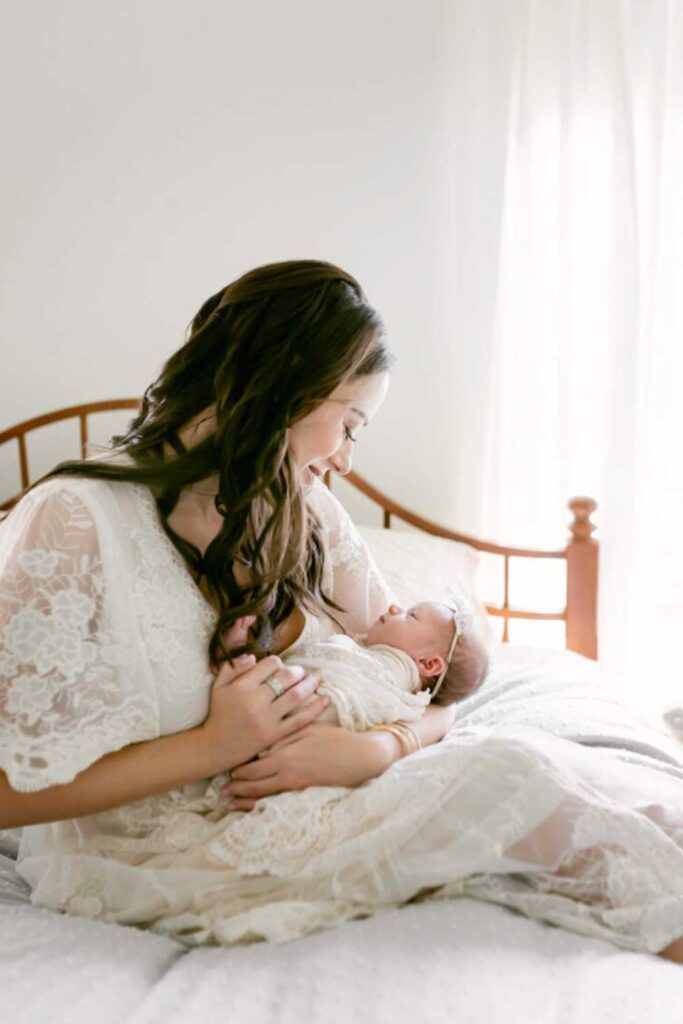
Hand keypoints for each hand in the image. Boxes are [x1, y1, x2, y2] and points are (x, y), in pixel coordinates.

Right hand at [199, 654, 331, 774]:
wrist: (216, 747)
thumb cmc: (219, 713)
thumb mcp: (219, 686)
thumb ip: (233, 667)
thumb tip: (253, 656)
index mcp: (243, 686)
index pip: (270, 664)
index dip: (278, 663)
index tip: (279, 667)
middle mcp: (256, 701)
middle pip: (286, 678)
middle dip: (297, 671)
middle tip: (301, 672)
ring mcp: (267, 719)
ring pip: (296, 696)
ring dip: (310, 684)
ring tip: (317, 679)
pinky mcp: (275, 734)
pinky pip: (300, 719)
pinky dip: (315, 708)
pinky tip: (326, 699)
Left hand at [222, 722, 399, 809]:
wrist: (358, 757)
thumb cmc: (335, 739)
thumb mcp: (309, 730)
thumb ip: (285, 736)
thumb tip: (263, 746)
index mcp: (285, 751)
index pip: (254, 760)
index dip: (239, 765)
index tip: (226, 766)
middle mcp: (285, 768)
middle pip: (253, 779)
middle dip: (236, 784)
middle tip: (221, 788)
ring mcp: (293, 782)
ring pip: (262, 793)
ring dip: (243, 798)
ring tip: (228, 802)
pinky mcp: (302, 790)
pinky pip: (276, 799)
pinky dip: (260, 804)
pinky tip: (251, 809)